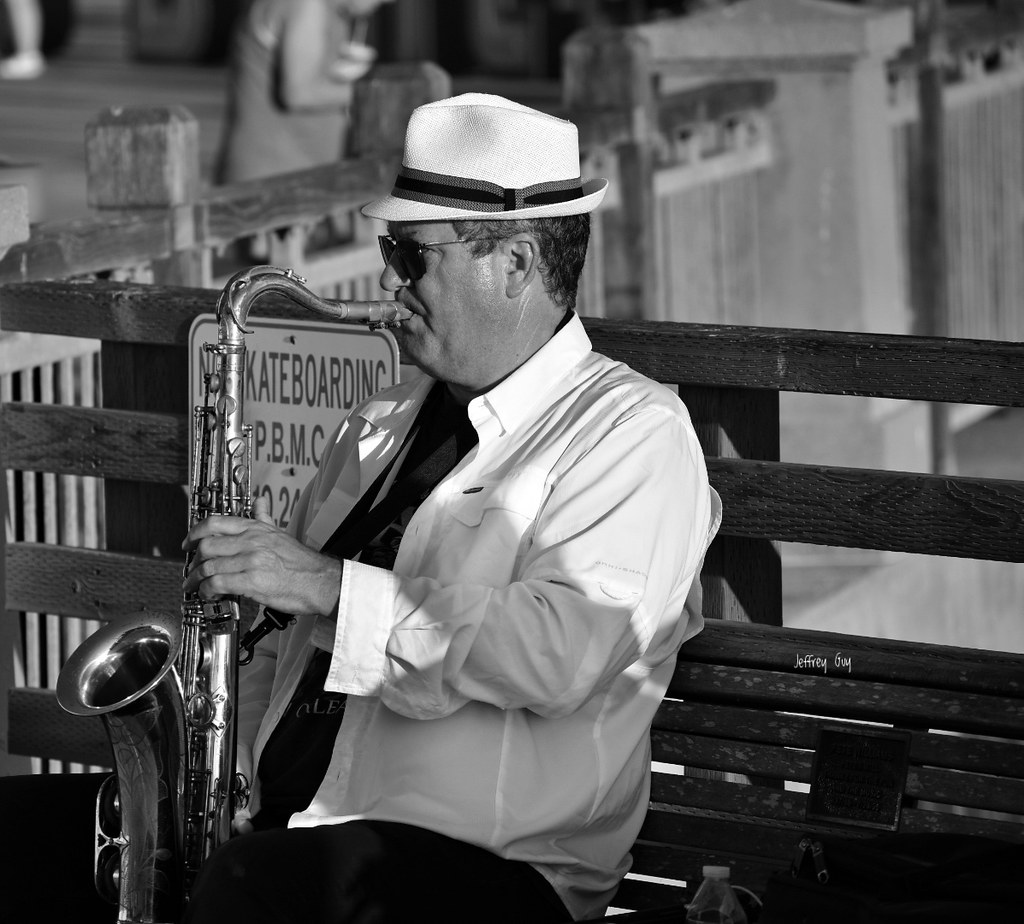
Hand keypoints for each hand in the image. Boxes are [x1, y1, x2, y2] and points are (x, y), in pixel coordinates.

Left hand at [182, 496, 341, 617]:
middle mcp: (251, 541)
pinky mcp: (251, 580)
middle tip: (191, 571)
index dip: (195, 532)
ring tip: (195, 587)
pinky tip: (209, 595)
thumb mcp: (280, 533)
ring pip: (209, 566)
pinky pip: (217, 583)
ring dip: (196, 580)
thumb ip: (264, 518)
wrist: (320, 582)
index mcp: (256, 529)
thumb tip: (260, 501)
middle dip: (193, 561)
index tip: (188, 543)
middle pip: (207, 545)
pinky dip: (207, 591)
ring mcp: (251, 560)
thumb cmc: (302, 563)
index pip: (215, 522)